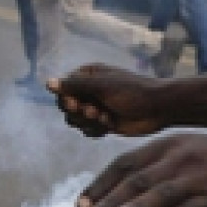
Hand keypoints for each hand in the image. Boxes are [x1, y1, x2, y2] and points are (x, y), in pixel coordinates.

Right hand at [47, 64, 168, 137]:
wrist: (158, 108)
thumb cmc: (132, 92)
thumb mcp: (102, 86)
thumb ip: (74, 85)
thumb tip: (48, 83)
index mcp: (87, 76)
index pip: (62, 89)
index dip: (65, 99)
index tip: (75, 103)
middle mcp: (89, 91)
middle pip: (66, 107)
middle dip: (78, 112)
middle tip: (94, 111)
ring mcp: (95, 107)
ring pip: (75, 120)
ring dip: (88, 122)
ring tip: (104, 118)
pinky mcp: (103, 123)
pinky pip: (87, 130)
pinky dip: (95, 130)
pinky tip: (109, 126)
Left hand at [77, 133, 206, 206]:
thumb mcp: (190, 154)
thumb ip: (159, 172)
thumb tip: (125, 202)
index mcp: (170, 146)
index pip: (125, 164)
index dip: (100, 185)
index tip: (79, 206)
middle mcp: (181, 160)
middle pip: (136, 182)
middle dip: (107, 204)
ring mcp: (200, 180)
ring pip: (159, 196)